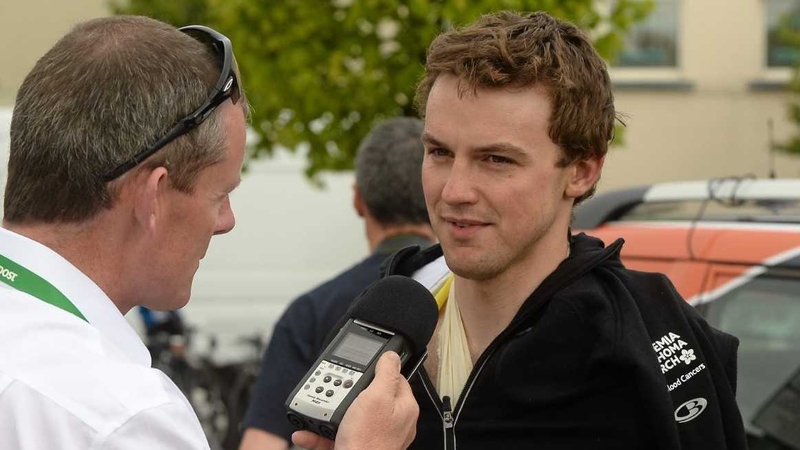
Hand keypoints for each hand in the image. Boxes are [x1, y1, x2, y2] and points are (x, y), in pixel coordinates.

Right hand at [292, 351, 418, 449]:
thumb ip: (385, 374)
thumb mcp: (376, 397)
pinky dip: (319, 433)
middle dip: (348, 392)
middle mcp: (392, 423)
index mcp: (403, 408)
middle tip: (336, 390)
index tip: (362, 368)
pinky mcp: (356, 448)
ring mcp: (373, 437)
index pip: (396, 379)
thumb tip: (392, 356)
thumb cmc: (368, 441)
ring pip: (350, 417)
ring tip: (317, 410)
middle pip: (369, 397)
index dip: (378, 371)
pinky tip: (306, 431)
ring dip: (329, 413)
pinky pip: (336, 436)